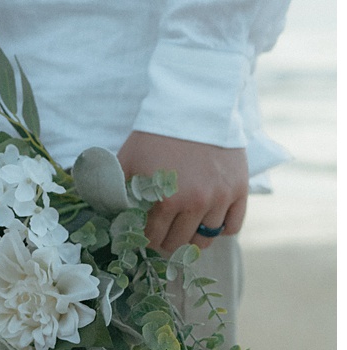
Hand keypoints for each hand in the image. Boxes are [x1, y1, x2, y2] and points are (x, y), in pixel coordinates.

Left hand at [116, 131, 248, 254]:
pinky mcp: (239, 189)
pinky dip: (220, 228)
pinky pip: (233, 226)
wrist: (193, 107)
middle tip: (163, 232)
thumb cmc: (156, 134)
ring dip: (193, 238)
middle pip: (179, 243)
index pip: (153, 238)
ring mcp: (220, 198)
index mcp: (166, 200)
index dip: (146, 238)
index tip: (146, 232)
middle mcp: (195, 203)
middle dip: (167, 240)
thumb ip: (117, 189)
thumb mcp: (128, 160)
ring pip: (206, 239)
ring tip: (185, 228)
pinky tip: (209, 220)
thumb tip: (110, 214)